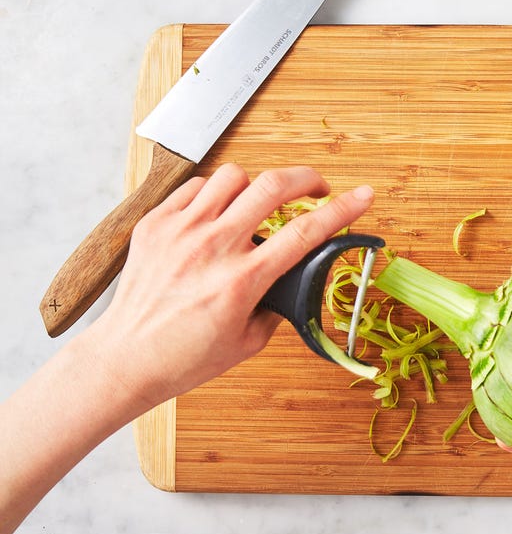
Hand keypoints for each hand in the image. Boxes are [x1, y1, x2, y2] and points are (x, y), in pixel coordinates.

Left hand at [89, 163, 374, 409]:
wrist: (125, 357)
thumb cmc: (185, 357)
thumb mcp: (248, 342)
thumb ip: (276, 306)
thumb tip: (291, 280)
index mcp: (242, 280)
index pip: (306, 232)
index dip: (343, 210)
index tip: (364, 195)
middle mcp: (213, 248)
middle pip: (272, 185)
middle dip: (306, 178)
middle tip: (316, 188)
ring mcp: (181, 230)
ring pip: (233, 176)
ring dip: (257, 185)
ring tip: (259, 203)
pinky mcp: (155, 224)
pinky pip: (196, 187)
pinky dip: (216, 193)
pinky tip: (219, 213)